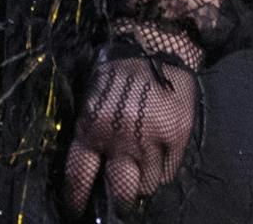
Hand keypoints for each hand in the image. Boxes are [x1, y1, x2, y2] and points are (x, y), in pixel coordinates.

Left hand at [64, 46, 199, 212]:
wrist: (153, 45)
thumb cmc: (115, 74)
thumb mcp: (90, 101)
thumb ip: (90, 135)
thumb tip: (91, 173)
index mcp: (92, 128)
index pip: (79, 176)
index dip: (77, 199)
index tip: (76, 212)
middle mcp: (121, 138)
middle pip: (120, 191)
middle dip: (119, 203)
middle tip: (119, 206)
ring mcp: (151, 139)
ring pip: (148, 184)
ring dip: (143, 180)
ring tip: (141, 166)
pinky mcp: (176, 136)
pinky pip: (168, 171)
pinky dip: (162, 169)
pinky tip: (157, 153)